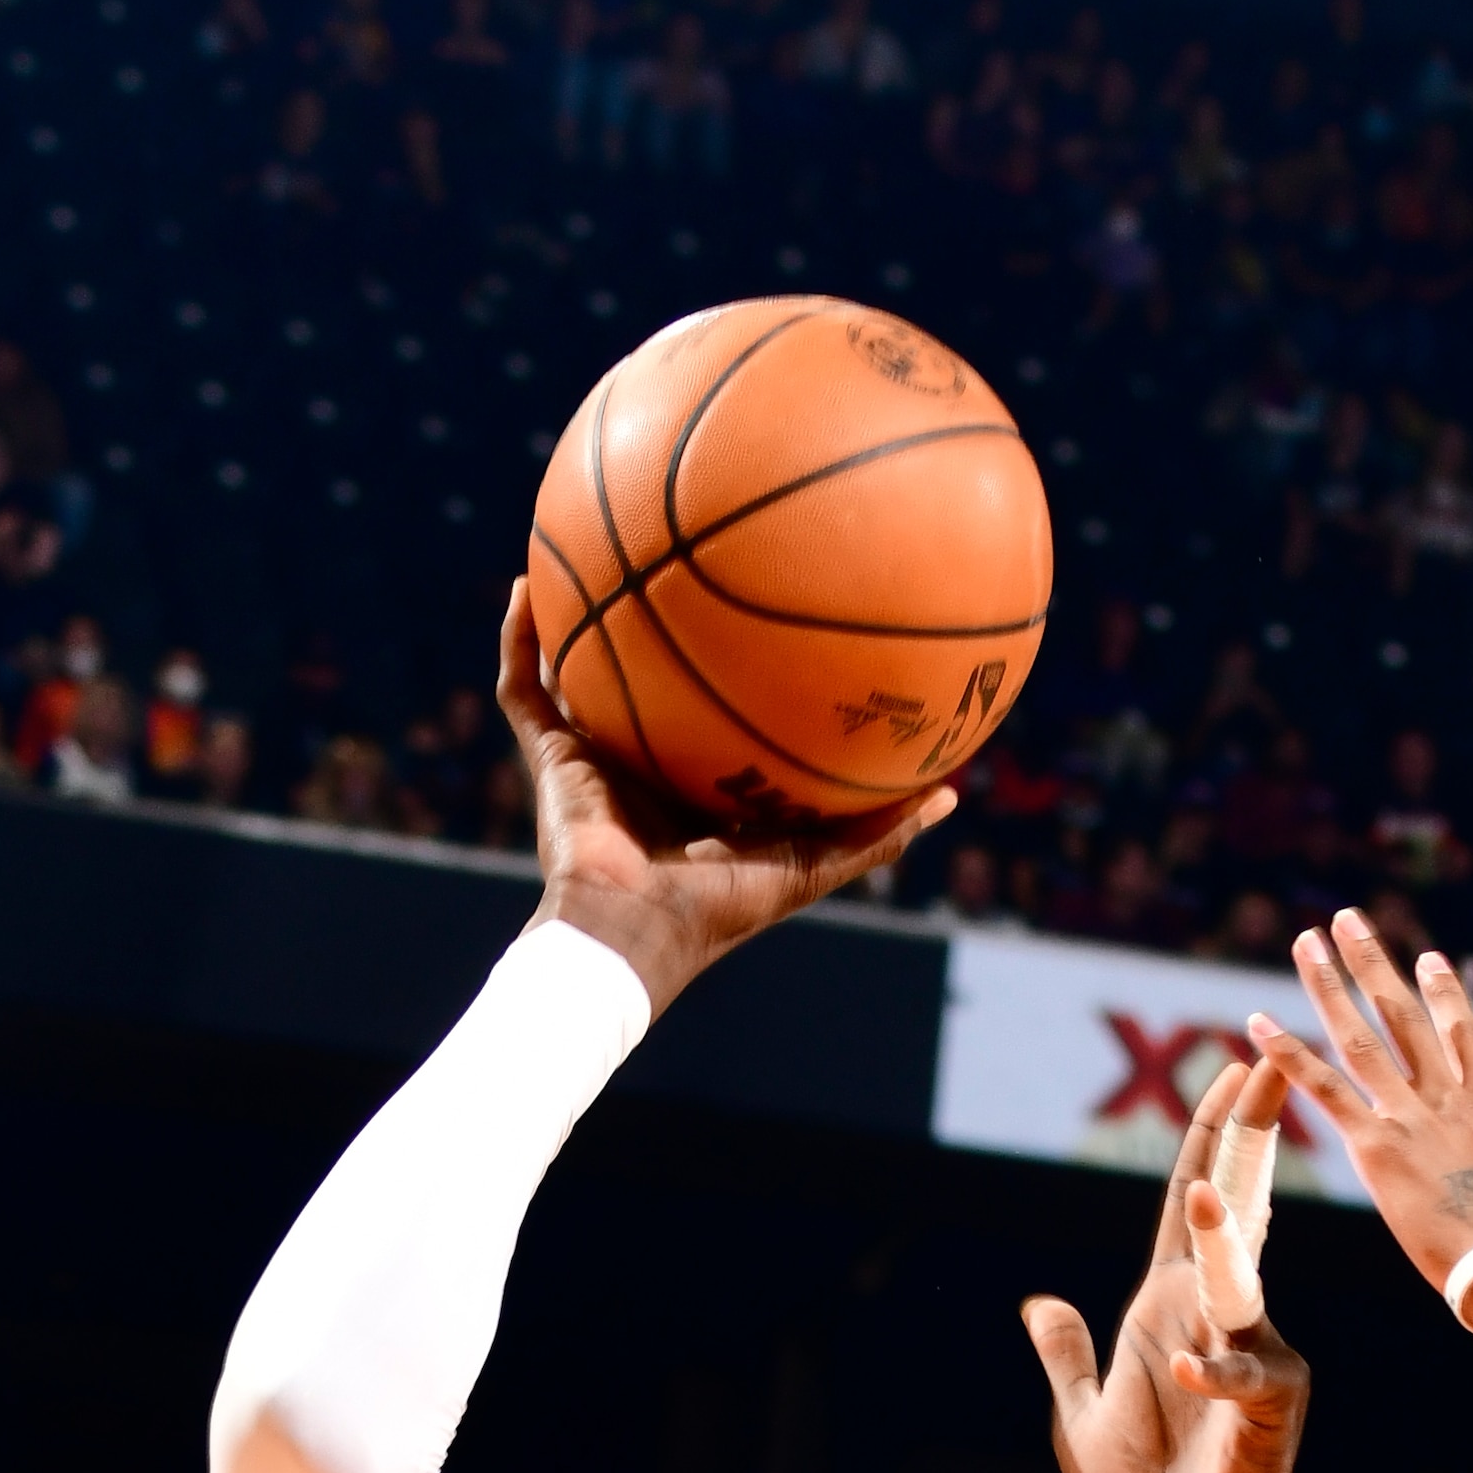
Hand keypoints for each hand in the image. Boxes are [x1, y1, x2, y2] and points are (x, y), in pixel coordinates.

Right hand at [500, 580, 957, 1020]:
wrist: (630, 933)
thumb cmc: (718, 909)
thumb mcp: (812, 865)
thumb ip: (876, 831)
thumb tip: (952, 795)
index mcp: (702, 783)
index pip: (721, 712)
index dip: (739, 665)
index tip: (767, 606)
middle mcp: (647, 760)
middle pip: (653, 675)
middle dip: (662, 620)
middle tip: (682, 552)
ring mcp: (594, 754)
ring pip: (582, 668)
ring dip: (580, 611)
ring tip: (586, 539)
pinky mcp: (550, 756)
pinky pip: (525, 684)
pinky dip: (519, 636)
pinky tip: (526, 578)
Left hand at [1021, 1050, 1314, 1472]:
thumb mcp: (1081, 1420)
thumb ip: (1069, 1359)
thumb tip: (1040, 1303)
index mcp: (1170, 1309)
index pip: (1190, 1204)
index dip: (1211, 1137)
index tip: (1233, 1069)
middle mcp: (1219, 1319)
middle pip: (1238, 1210)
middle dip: (1249, 1138)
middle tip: (1266, 1063)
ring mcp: (1253, 1358)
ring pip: (1240, 1287)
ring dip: (1224, 1245)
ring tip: (1206, 1198)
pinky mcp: (1273, 1411)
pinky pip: (1245, 1380)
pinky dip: (1215, 1376)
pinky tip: (1186, 1373)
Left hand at [1272, 909, 1472, 1319]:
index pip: (1464, 1034)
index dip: (1443, 993)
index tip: (1426, 957)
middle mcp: (1450, 1099)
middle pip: (1405, 1016)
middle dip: (1374, 965)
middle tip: (1347, 920)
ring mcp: (1412, 1118)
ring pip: (1362, 1037)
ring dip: (1330, 987)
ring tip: (1305, 942)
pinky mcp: (1378, 1149)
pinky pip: (1327, 1092)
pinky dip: (1290, 1057)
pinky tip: (1259, 1024)